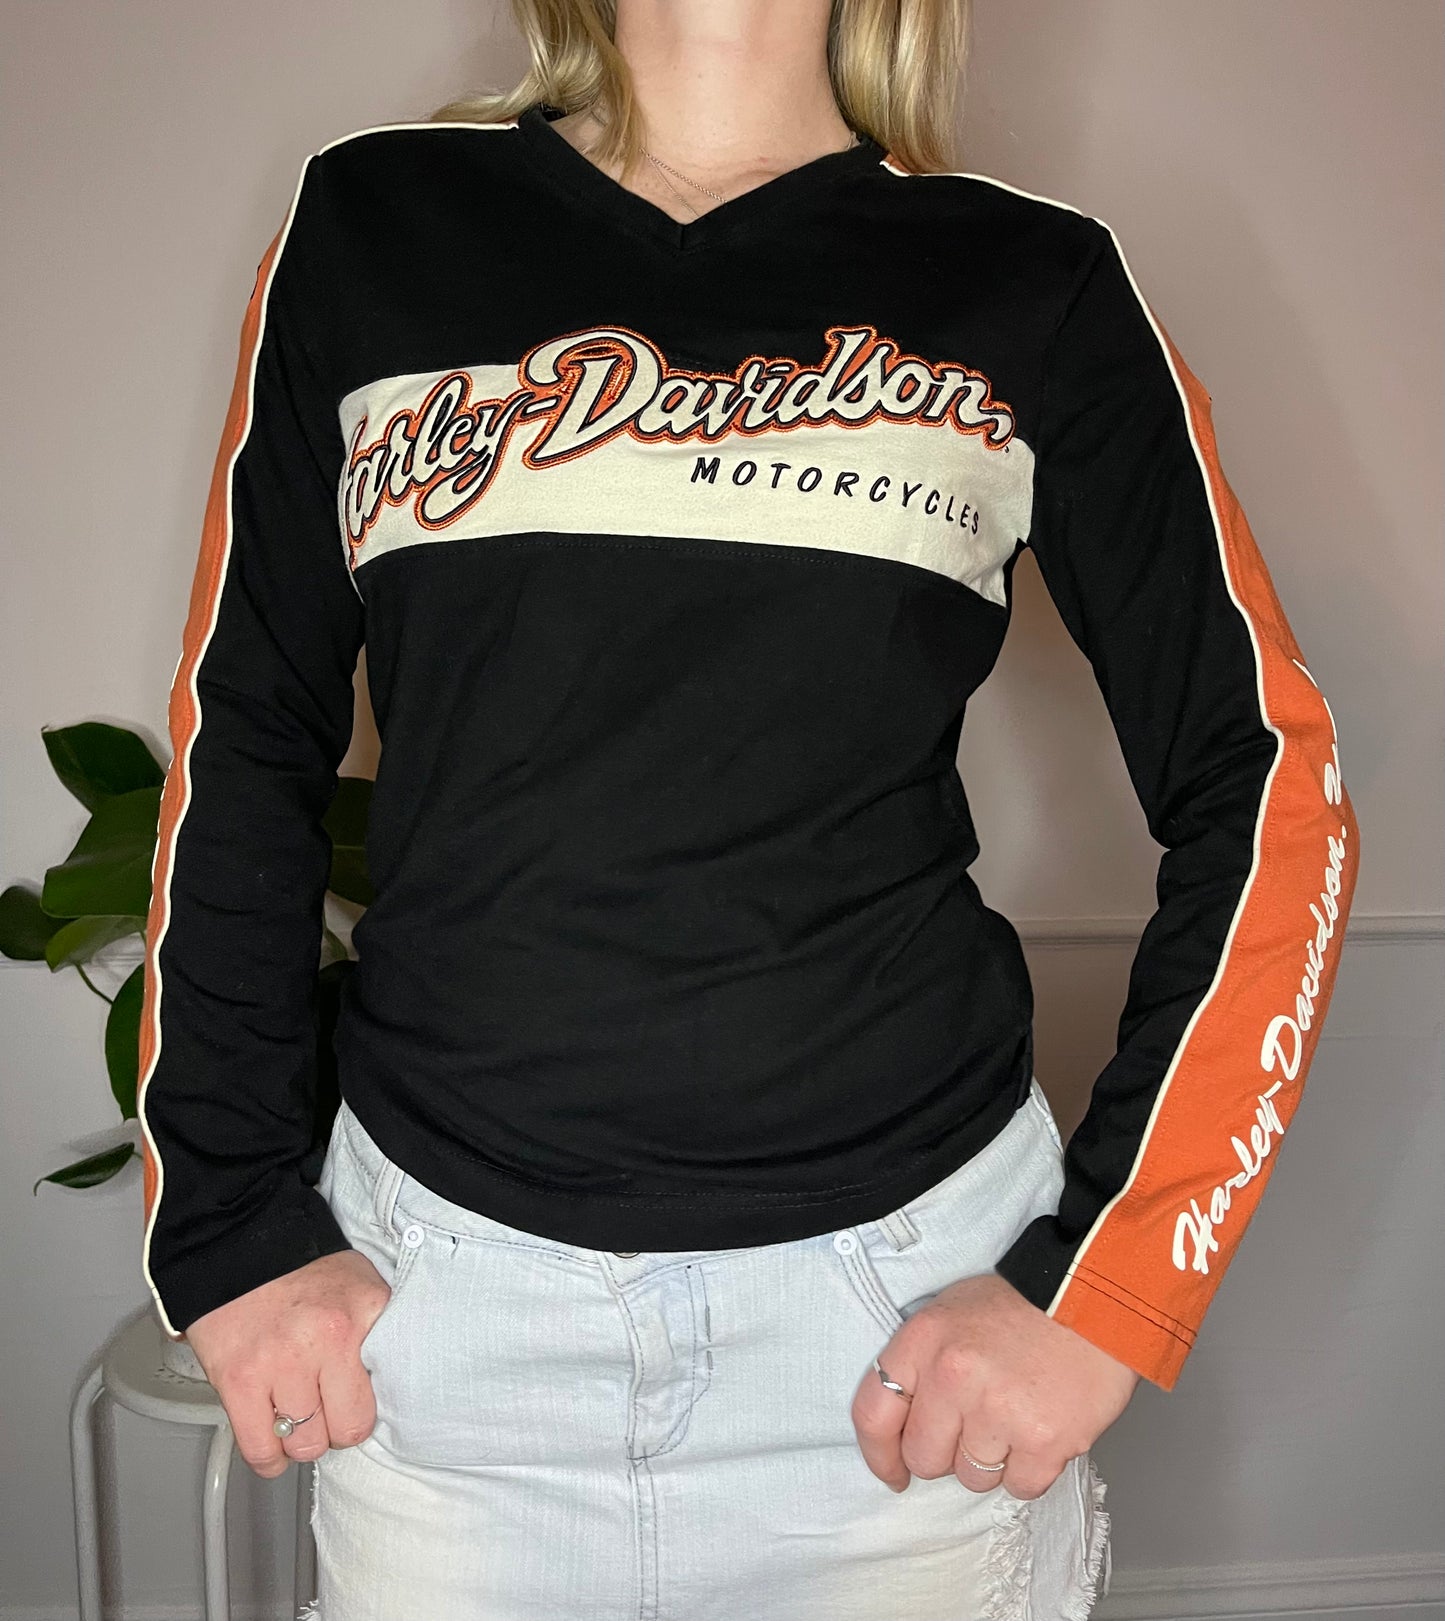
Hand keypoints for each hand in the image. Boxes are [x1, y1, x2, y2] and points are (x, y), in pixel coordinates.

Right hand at [183, 1248, 390, 1477]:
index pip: (384, 1393)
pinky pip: (261, 1449)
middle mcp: (325, 1339)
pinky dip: (269, 1456)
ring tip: (297, 1419)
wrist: (236, 1241)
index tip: (356, 1400)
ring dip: (301, 1440)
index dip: (367, 1405)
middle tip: (326, 1412)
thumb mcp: (358, 1285)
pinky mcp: (238, 1381)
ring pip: (305, 1444)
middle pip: (346, 1429)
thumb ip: (375, 1331)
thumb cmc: (298, 1269)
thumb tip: (386, 1382)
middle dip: (336, 1428)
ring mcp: (279, 1362)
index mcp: (361, 1313)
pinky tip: (273, 1440)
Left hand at [851, 1271, 1138, 1499]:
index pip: (873, 1414)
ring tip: (1014, 1416)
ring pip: (973, 1477)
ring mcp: (999, 1411)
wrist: (1091, 1296)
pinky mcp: (1045, 1441)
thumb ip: (921, 1364)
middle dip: (945, 1453)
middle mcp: (954, 1376)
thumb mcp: (951, 1312)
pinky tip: (1039, 1431)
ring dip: (991, 1459)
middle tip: (974, 1426)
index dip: (880, 1454)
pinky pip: (1019, 1487)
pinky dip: (1029, 1469)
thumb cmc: (1022, 1305)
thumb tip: (905, 1424)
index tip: (892, 1470)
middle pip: (924, 1457)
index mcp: (924, 1340)